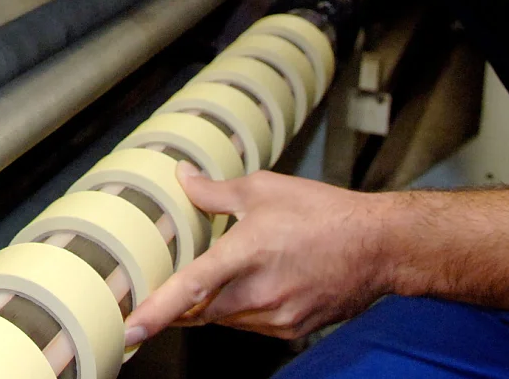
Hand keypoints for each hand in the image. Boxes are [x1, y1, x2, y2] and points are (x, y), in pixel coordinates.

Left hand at [123, 166, 396, 342]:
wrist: (379, 246)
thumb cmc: (323, 213)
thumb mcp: (264, 189)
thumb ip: (215, 191)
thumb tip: (182, 177)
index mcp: (245, 255)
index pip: (189, 289)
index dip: (156, 312)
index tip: (129, 330)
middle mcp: (258, 294)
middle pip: (199, 312)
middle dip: (179, 305)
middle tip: (164, 288)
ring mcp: (276, 318)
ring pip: (224, 320)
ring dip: (212, 304)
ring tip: (225, 273)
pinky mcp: (292, 329)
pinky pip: (251, 324)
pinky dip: (240, 308)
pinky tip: (255, 282)